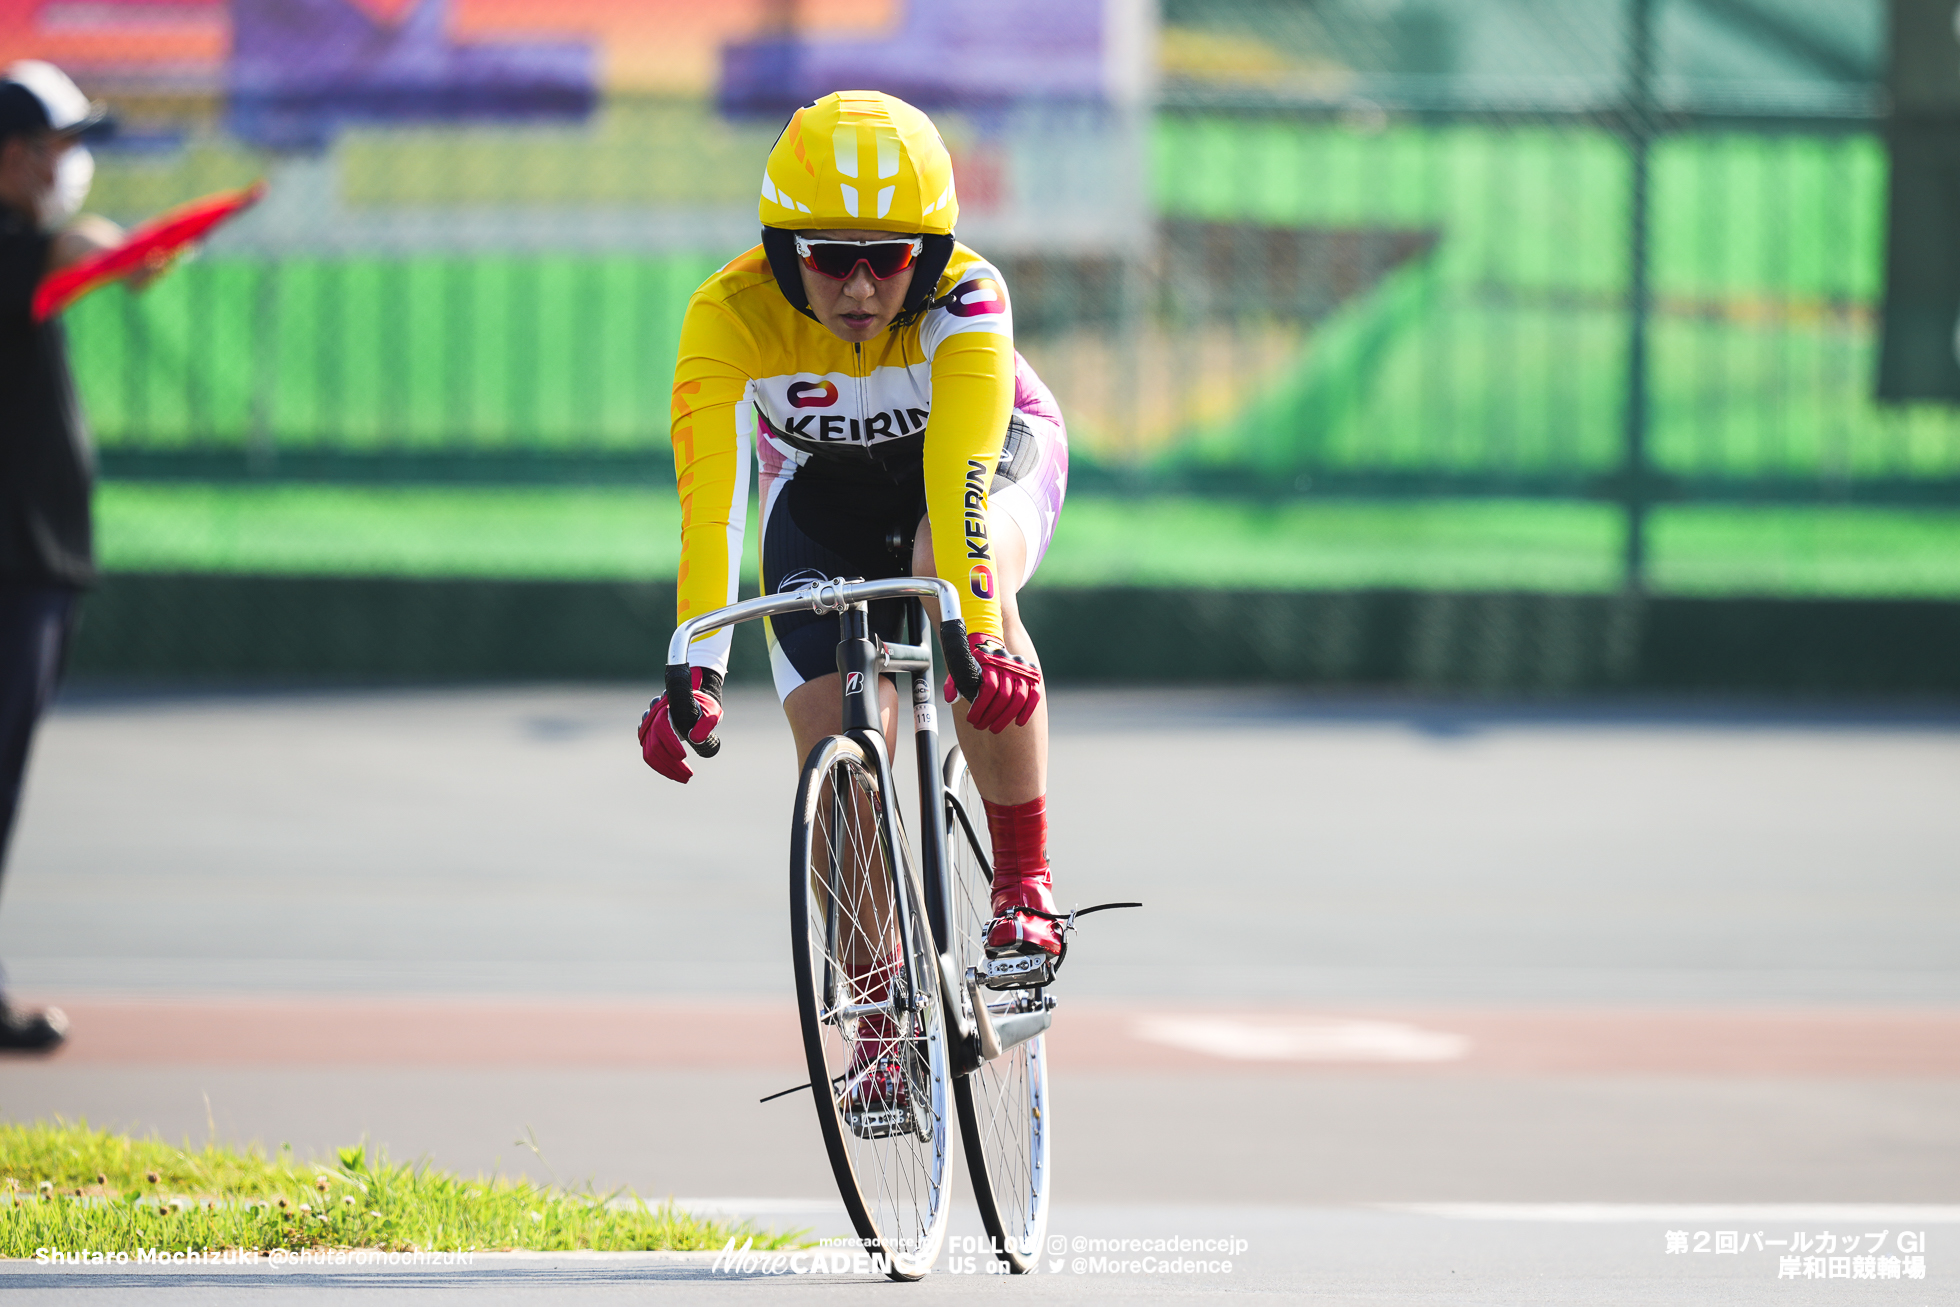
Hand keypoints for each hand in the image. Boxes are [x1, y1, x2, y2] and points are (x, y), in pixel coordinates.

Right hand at [639, 668, 722, 782]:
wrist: (696, 702)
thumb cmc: (704, 707)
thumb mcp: (711, 711)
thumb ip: (706, 723)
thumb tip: (695, 739)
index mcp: (667, 707)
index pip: (661, 726)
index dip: (670, 743)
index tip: (683, 757)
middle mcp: (652, 717)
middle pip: (655, 744)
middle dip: (671, 764)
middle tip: (689, 775)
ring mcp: (648, 728)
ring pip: (650, 753)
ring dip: (666, 770)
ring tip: (684, 778)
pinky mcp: (648, 737)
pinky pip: (649, 755)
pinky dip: (660, 767)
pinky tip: (674, 774)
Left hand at [942, 633, 1040, 732]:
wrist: (990, 644)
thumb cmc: (974, 664)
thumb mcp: (961, 669)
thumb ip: (953, 684)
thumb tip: (950, 700)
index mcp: (990, 660)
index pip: (989, 687)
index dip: (980, 707)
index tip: (971, 719)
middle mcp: (1009, 663)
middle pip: (1003, 695)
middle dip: (990, 716)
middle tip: (981, 727)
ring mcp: (1023, 669)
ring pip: (1018, 698)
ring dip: (1006, 718)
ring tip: (994, 728)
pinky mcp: (1034, 676)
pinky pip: (1034, 696)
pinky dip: (1027, 711)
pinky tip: (1018, 722)